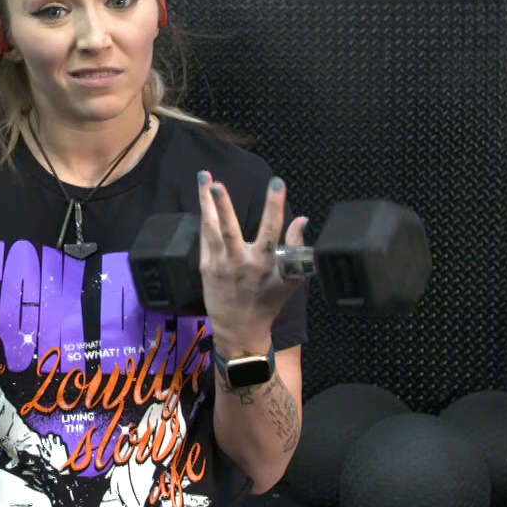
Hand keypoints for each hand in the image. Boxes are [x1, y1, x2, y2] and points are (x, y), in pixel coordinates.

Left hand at [196, 171, 307, 351]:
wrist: (239, 328)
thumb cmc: (268, 302)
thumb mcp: (290, 279)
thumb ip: (297, 247)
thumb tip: (303, 219)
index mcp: (265, 264)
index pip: (272, 229)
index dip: (274, 205)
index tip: (277, 182)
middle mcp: (240, 262)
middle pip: (230, 230)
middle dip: (223, 206)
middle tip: (217, 183)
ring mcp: (220, 264)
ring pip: (211, 229)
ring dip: (206, 203)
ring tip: (204, 178)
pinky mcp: (206, 266)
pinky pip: (205, 237)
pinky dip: (204, 217)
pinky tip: (203, 199)